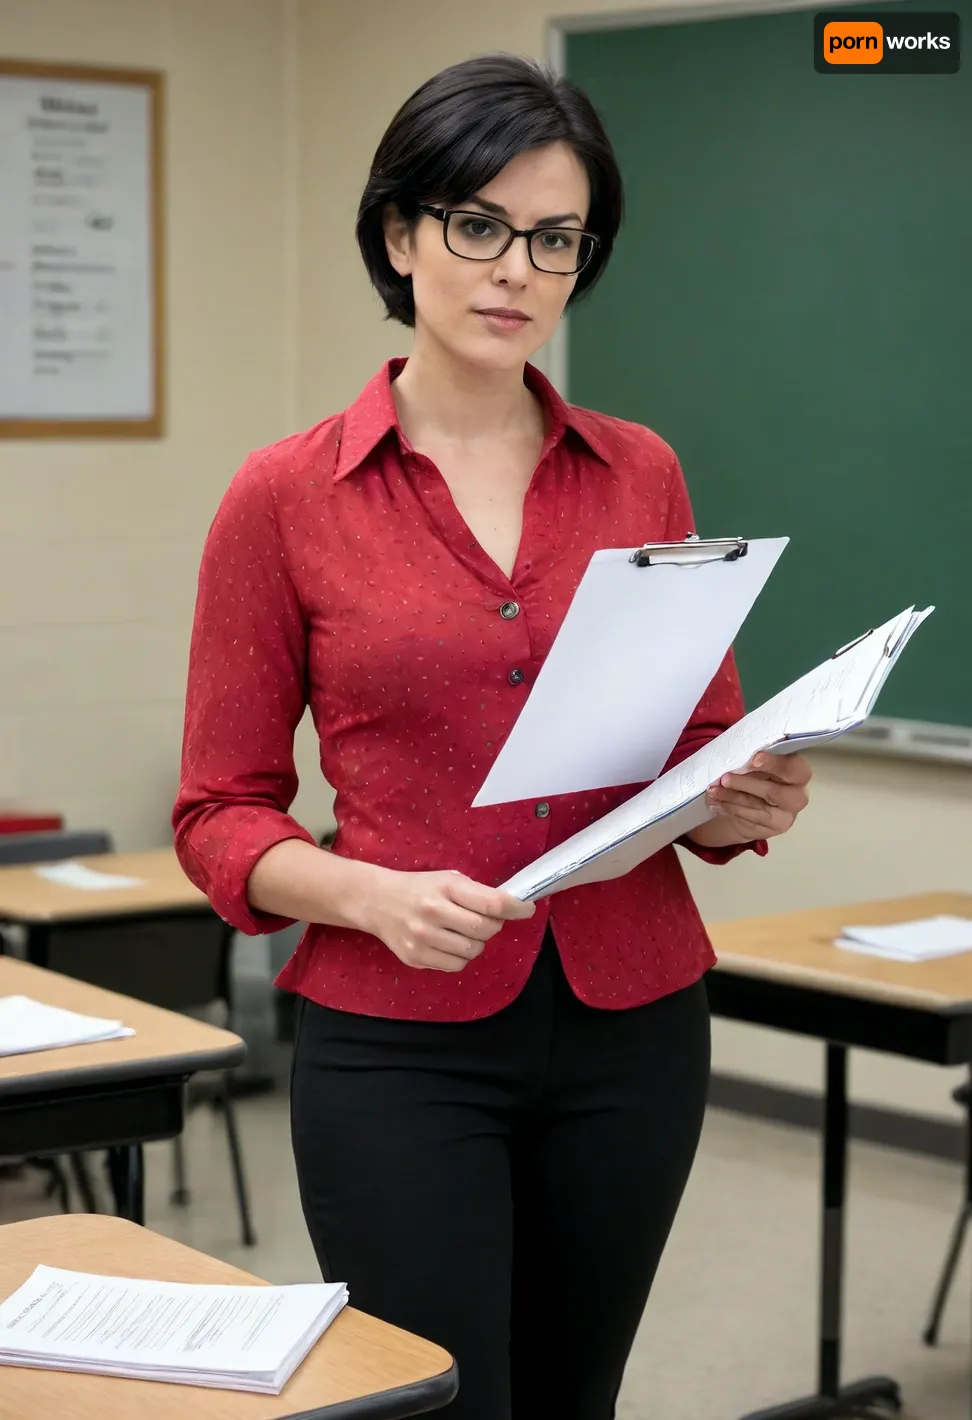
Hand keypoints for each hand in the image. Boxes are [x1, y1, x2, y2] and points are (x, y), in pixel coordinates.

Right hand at [361, 868, 534, 972]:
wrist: (377, 902)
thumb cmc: (420, 888)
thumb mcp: (447, 880)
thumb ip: (476, 893)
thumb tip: (511, 909)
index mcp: (446, 888)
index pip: (493, 903)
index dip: (517, 908)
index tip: (527, 909)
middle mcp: (433, 912)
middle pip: (485, 930)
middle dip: (494, 926)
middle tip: (486, 920)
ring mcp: (423, 938)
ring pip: (472, 951)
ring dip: (477, 943)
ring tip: (464, 932)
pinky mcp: (416, 958)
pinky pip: (455, 965)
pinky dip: (461, 956)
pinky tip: (450, 943)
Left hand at [688, 751, 812, 848]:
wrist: (755, 806)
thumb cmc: (758, 777)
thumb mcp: (759, 766)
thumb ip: (754, 761)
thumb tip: (735, 757)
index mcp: (799, 774)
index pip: (794, 768)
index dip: (775, 763)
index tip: (755, 758)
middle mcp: (798, 796)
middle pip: (774, 792)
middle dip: (746, 784)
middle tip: (724, 778)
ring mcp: (786, 816)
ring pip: (756, 806)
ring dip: (731, 797)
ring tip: (712, 790)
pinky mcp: (772, 829)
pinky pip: (748, 818)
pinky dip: (729, 808)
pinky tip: (716, 802)